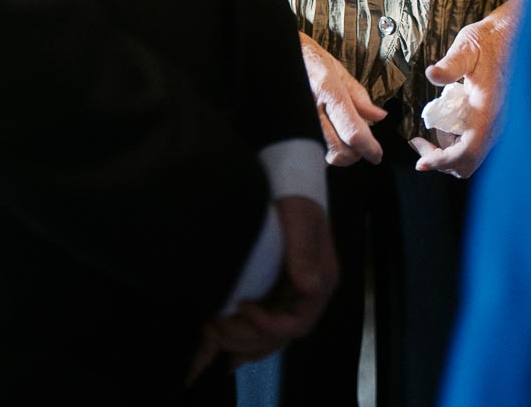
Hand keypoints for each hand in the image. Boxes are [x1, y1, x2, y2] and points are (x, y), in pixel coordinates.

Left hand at [186, 195, 337, 375]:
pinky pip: (258, 330)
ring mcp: (289, 300)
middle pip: (279, 338)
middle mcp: (307, 298)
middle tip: (214, 327)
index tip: (242, 307)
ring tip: (210, 333)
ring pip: (267, 339)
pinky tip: (218, 343)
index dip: (269, 325)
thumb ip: (303, 253)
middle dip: (246, 338)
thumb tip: (310, 287)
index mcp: (320, 283)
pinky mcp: (273, 297)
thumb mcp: (300, 222)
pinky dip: (240, 340)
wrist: (288, 186)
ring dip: (239, 342)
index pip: (298, 323)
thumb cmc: (296, 202)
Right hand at [300, 32, 385, 165]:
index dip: (368, 147)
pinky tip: (329, 137)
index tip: (376, 154)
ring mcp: (299, 119)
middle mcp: (311, 106)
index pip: (352, 130)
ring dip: (340, 154)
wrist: (280, 55)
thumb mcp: (336, 68)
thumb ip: (359, 94)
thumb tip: (379, 116)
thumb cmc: (307, 59)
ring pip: (324, 154)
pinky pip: (310, 149)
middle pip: (338, 149)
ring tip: (345, 139)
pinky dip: (324, 149)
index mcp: (327, 88)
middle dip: (355, 153)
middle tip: (363, 146)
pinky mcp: (291, 126)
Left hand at [409, 0, 526, 178]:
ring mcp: (496, 123)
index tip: (422, 162)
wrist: (509, 36)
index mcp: (488, 110)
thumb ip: (449, 64)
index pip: (466, 152)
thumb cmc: (488, 41)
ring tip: (429, 134)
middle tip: (420, 145)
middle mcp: (495, 123)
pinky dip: (457, 142)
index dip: (443, 162)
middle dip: (442, 161)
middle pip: (468, 162)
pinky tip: (445, 123)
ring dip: (449, 152)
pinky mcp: (493, 119)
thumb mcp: (466, 49)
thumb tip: (432, 73)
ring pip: (472, 155)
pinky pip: (475, 142)